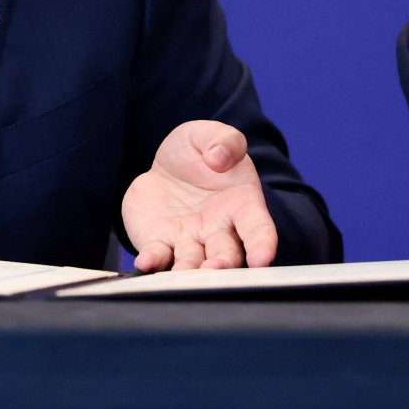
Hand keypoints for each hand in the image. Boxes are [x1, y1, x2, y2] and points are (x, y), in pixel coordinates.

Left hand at [122, 120, 277, 271]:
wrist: (167, 166)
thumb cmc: (200, 152)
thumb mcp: (212, 134)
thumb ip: (224, 140)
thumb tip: (218, 158)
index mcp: (241, 205)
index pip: (258, 228)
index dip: (262, 244)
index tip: (262, 259)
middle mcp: (218, 230)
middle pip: (226, 254)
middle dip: (221, 266)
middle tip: (214, 270)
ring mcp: (189, 240)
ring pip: (192, 262)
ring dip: (188, 270)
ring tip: (182, 273)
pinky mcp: (160, 242)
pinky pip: (158, 254)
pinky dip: (153, 260)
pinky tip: (146, 262)